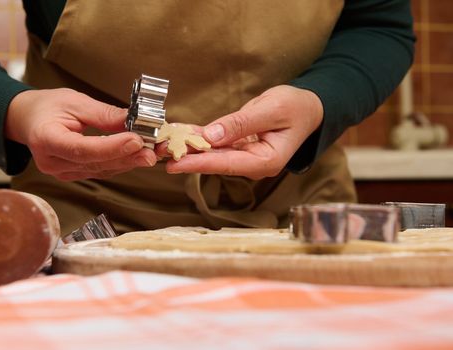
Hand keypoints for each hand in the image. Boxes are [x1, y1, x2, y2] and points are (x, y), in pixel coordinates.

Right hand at [5, 88, 156, 180]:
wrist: (28, 120)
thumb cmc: (47, 107)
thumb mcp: (75, 102)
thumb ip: (104, 114)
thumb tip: (134, 121)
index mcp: (46, 139)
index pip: (82, 148)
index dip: (111, 147)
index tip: (135, 140)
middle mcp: (52, 162)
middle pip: (95, 163)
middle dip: (127, 156)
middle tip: (151, 150)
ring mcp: (62, 172)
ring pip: (101, 170)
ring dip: (128, 161)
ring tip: (150, 151)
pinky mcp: (73, 175)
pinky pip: (100, 171)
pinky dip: (119, 162)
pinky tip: (136, 155)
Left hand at [165, 85, 322, 179]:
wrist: (308, 108)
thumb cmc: (296, 107)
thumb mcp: (272, 109)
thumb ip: (242, 123)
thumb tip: (212, 136)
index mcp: (266, 160)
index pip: (226, 163)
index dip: (198, 162)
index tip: (175, 163)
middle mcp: (254, 163)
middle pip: (215, 162)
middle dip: (186, 158)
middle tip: (158, 155)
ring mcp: (246, 157)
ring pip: (213, 154)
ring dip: (188, 149)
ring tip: (162, 146)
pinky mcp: (240, 148)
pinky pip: (216, 144)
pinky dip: (198, 139)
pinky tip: (179, 135)